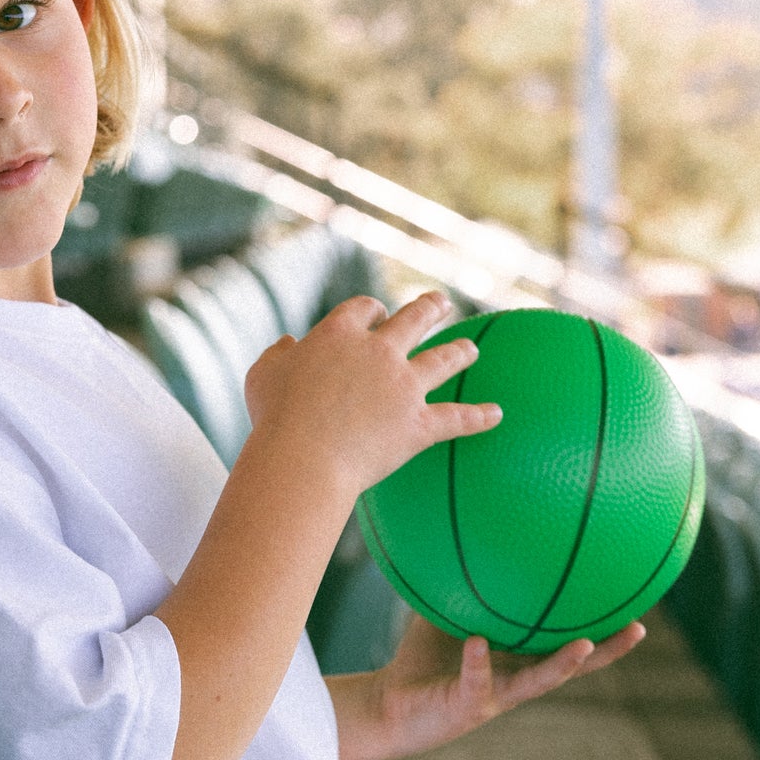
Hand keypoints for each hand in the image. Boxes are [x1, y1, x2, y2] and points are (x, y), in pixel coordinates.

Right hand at [243, 290, 501, 505]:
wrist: (304, 456)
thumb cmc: (275, 419)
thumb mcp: (262, 378)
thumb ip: (276, 356)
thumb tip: (288, 345)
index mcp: (340, 335)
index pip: (363, 310)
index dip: (372, 311)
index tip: (378, 313)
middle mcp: (378, 352)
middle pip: (413, 321)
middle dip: (429, 309)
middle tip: (440, 303)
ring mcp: (403, 386)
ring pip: (442, 360)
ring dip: (460, 352)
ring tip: (472, 349)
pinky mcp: (418, 423)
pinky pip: (456, 418)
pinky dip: (478, 417)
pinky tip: (497, 414)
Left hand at [330, 610, 645, 759]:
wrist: (388, 704)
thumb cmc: (423, 658)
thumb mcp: (449, 612)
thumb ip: (465, 583)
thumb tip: (474, 528)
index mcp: (520, 659)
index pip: (571, 641)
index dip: (604, 628)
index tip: (638, 603)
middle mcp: (517, 680)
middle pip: (574, 667)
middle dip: (607, 650)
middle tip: (638, 628)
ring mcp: (495, 696)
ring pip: (538, 683)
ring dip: (562, 665)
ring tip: (585, 645)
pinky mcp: (465, 707)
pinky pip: (474, 679)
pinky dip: (476, 661)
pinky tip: (478, 642)